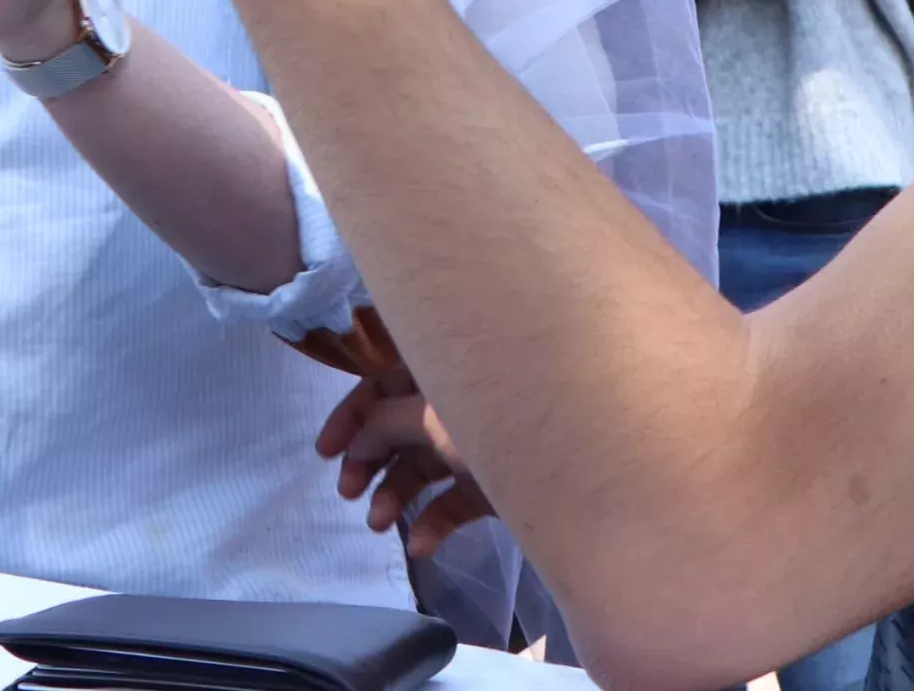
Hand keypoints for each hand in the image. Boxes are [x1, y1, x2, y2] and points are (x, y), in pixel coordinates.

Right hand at [309, 306, 497, 558]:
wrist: (589, 471)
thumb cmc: (511, 421)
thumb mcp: (438, 418)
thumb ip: (388, 422)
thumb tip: (359, 437)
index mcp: (450, 368)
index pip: (387, 380)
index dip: (352, 413)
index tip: (324, 453)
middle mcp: (464, 401)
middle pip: (400, 426)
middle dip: (368, 459)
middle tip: (346, 492)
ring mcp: (482, 444)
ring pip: (423, 467)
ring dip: (393, 495)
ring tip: (378, 523)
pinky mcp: (499, 485)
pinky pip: (456, 502)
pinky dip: (433, 522)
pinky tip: (420, 545)